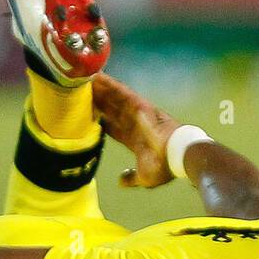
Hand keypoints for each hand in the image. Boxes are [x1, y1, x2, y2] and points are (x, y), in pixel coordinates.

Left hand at [91, 73, 180, 187]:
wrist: (176, 156)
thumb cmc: (163, 166)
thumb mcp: (144, 177)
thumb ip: (132, 178)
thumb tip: (122, 181)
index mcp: (133, 138)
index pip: (112, 126)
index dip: (100, 120)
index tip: (88, 115)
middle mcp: (133, 123)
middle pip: (111, 109)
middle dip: (98, 101)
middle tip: (82, 92)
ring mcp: (136, 112)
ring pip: (114, 98)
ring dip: (100, 89)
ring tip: (85, 79)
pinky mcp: (139, 105)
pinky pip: (121, 92)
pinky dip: (109, 84)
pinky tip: (97, 77)